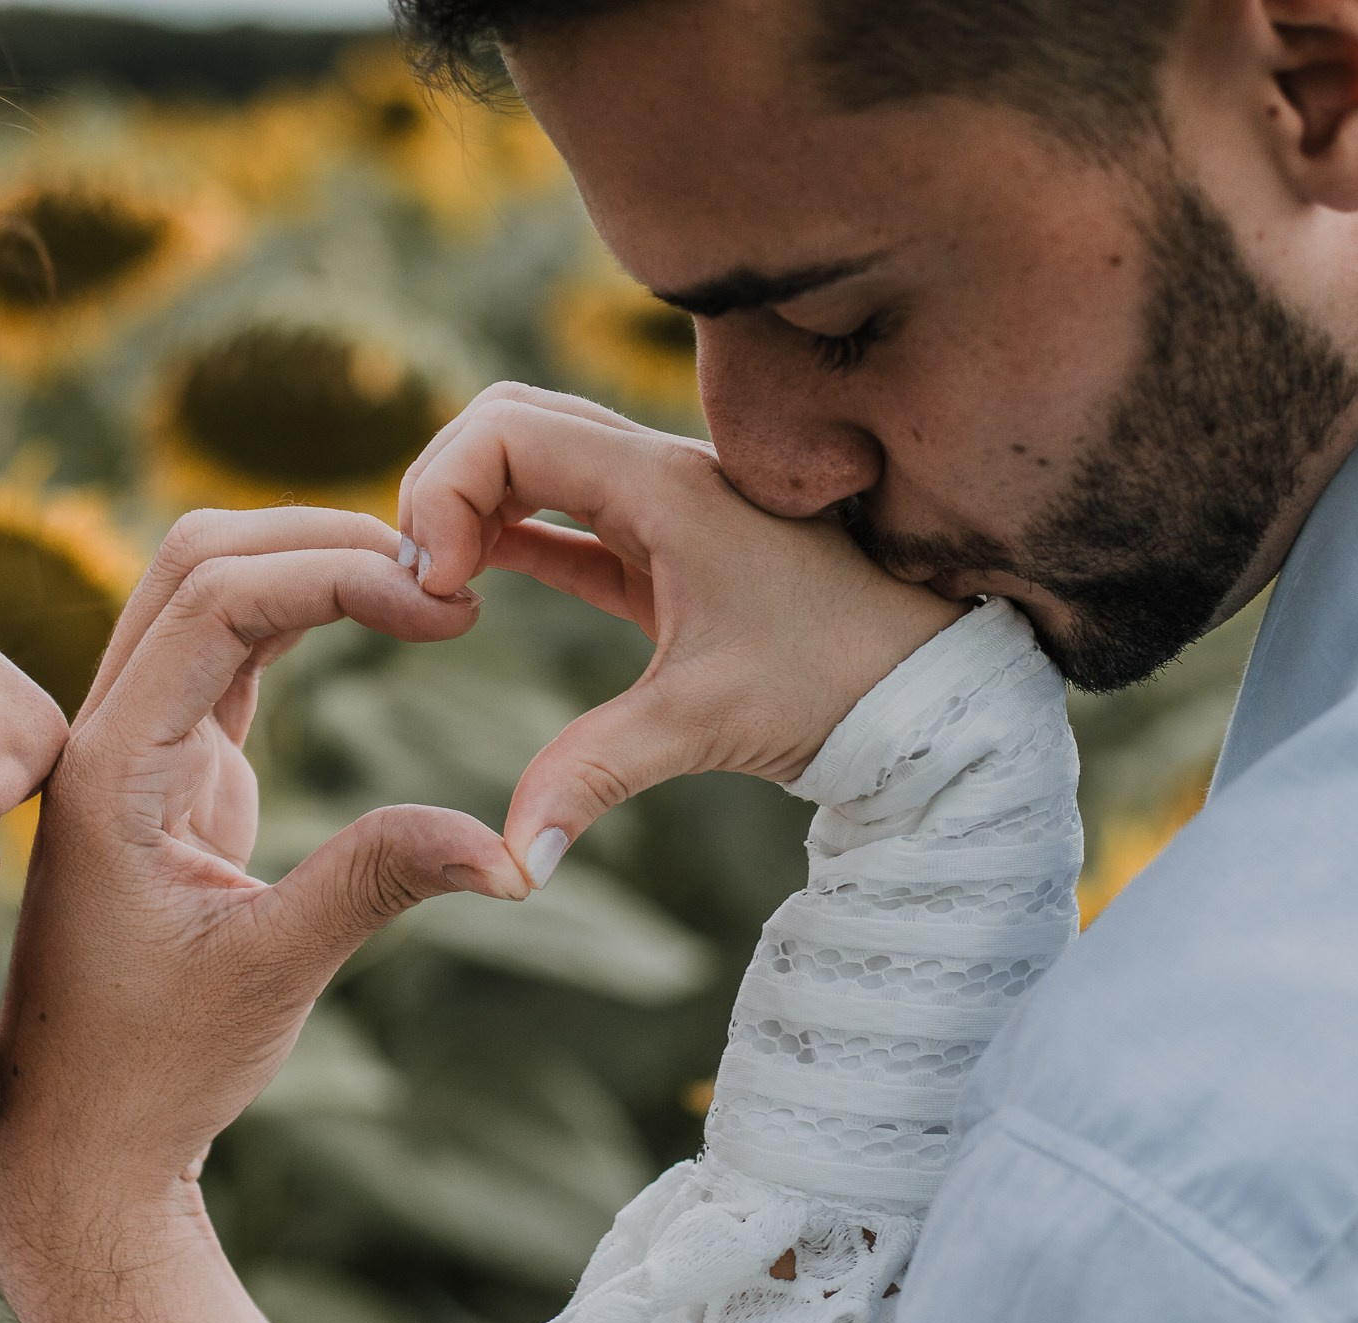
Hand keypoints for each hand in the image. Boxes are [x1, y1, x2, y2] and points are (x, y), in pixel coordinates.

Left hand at [0, 508, 527, 1322]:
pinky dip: (307, 614)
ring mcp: (140, 743)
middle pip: (197, 557)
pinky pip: (234, 648)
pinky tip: (386, 618)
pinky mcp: (175, 766)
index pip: (215, 601)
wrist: (84, 1133)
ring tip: (427, 586)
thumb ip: (377, 884)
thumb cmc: (156, 1066)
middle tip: (444, 569)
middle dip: (321, 537)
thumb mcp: (272, 974)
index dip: (336, 574)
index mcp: (115, 767)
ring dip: (313, 563)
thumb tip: (509, 851)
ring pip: (210, 588)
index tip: (447, 607)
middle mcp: (112, 733)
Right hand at [398, 383, 963, 883]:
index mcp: (664, 484)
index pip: (505, 430)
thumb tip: (511, 866)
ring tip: (441, 595)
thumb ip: (593, 776)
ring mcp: (664, 507)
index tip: (438, 589)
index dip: (442, 493)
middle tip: (425, 585)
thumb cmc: (837, 683)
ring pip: (533, 460)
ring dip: (472, 509)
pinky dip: (509, 537)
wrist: (932, 689)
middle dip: (443, 487)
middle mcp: (659, 473)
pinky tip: (473, 591)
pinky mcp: (669, 552)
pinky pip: (565, 517)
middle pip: (507, 422)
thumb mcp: (705, 722)